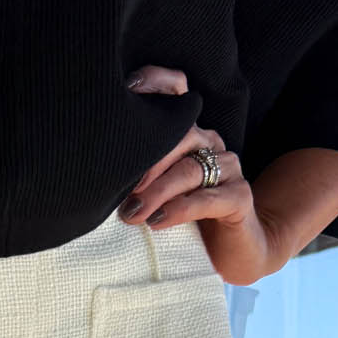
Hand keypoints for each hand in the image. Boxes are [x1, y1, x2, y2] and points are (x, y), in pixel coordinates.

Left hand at [119, 65, 286, 286]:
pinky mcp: (240, 197)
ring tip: (132, 214)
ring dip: (157, 192)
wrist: (230, 254)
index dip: (155, 83)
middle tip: (119, 191)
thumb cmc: (182, 222)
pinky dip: (179, 210)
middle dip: (146, 162)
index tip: (127, 89)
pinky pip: (207, 199)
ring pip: (189, 169)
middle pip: (180, 134)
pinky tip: (158, 222)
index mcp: (189, 134)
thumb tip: (97, 173)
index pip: (177, 91)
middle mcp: (210, 143)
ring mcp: (228, 168)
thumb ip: (135, 175)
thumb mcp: (153, 193)